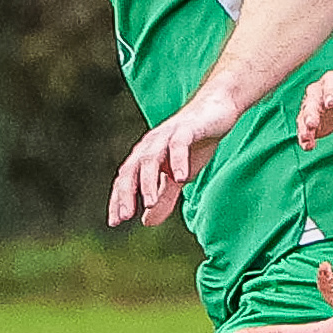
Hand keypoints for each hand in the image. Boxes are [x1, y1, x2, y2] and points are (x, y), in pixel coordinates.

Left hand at [108, 89, 236, 226]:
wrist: (217, 110)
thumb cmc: (194, 143)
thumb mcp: (178, 176)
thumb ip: (163, 197)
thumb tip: (147, 222)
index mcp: (145, 156)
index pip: (126, 179)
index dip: (118, 200)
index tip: (114, 222)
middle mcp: (151, 145)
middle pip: (131, 169)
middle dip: (126, 193)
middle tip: (125, 216)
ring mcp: (167, 136)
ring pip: (151, 159)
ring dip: (148, 181)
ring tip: (150, 204)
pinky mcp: (187, 129)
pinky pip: (178, 145)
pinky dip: (177, 161)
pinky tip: (180, 178)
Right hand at [296, 69, 332, 152]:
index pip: (332, 86)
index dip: (331, 94)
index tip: (330, 104)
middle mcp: (319, 90)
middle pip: (313, 100)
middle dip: (311, 112)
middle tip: (311, 123)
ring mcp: (311, 105)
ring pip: (305, 115)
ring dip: (304, 127)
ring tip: (306, 138)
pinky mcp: (308, 120)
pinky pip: (304, 128)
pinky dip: (305, 138)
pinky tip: (308, 146)